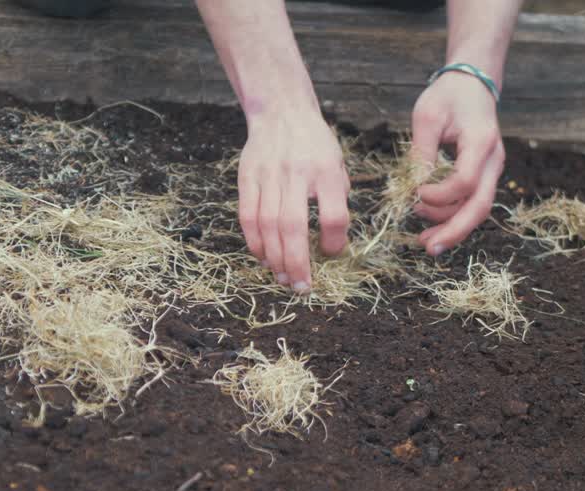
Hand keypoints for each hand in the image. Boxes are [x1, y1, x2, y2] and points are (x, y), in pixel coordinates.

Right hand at [238, 109, 349, 293]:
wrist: (281, 110)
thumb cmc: (314, 144)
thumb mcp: (337, 163)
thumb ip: (336, 198)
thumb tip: (333, 242)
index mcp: (326, 170)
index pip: (333, 214)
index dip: (333, 241)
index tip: (331, 253)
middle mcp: (297, 173)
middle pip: (293, 226)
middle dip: (297, 262)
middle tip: (301, 287)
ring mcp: (268, 175)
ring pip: (268, 225)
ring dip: (274, 257)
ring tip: (283, 278)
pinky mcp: (247, 177)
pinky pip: (247, 215)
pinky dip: (254, 241)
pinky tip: (263, 257)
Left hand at [409, 72, 505, 255]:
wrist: (473, 85)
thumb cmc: (448, 97)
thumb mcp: (427, 116)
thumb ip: (421, 152)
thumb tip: (413, 187)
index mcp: (480, 142)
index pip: (465, 181)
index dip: (439, 194)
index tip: (416, 192)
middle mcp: (493, 160)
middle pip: (480, 205)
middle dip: (454, 230)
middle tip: (429, 248)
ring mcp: (493, 170)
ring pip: (478, 209)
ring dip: (452, 228)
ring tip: (424, 239)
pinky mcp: (485, 175)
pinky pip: (473, 203)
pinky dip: (454, 217)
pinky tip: (433, 227)